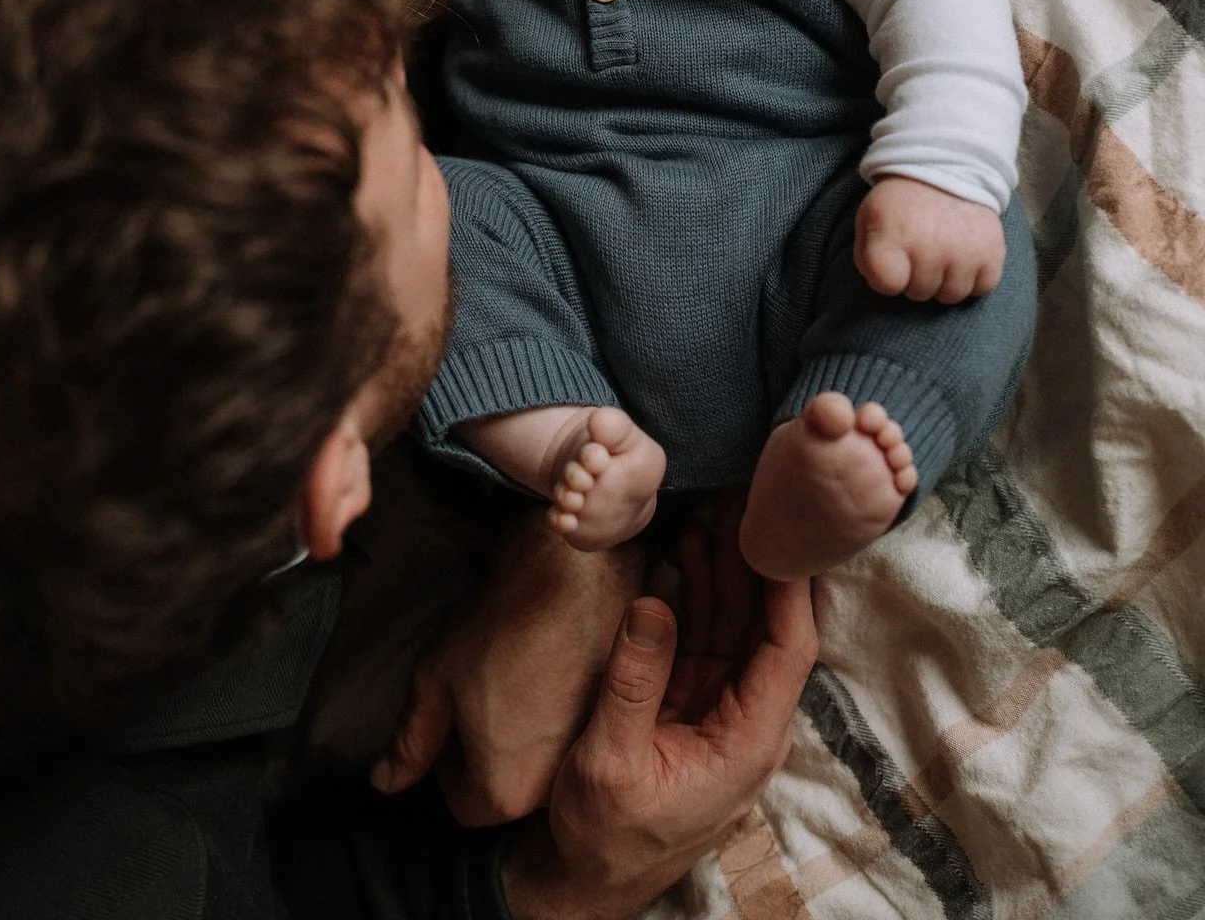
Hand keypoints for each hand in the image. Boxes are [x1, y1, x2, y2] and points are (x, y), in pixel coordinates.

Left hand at [372, 508, 642, 824]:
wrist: (577, 571)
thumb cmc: (502, 622)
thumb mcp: (436, 680)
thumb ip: (410, 740)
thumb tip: (387, 782)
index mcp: (506, 789)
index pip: (462, 801)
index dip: (445, 757)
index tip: (452, 711)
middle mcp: (556, 787)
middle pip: (505, 784)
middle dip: (486, 745)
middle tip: (479, 687)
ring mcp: (590, 751)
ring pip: (540, 757)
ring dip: (524, 728)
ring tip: (515, 669)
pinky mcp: (615, 717)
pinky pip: (575, 728)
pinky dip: (558, 706)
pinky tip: (548, 661)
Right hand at [502, 538, 815, 919]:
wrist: (587, 879)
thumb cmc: (604, 835)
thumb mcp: (610, 763)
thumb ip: (634, 684)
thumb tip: (654, 602)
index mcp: (746, 742)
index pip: (788, 651)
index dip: (788, 587)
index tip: (779, 528)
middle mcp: (746, 720)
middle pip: (766, 626)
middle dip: (756, 561)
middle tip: (742, 496)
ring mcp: (721, 708)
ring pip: (737, 624)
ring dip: (728, 568)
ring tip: (714, 508)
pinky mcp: (692, 701)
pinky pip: (706, 636)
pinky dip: (699, 591)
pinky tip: (689, 549)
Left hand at [855, 174, 1004, 301]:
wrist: (948, 167)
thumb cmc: (902, 202)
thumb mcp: (870, 217)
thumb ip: (866, 255)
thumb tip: (883, 286)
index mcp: (893, 235)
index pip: (887, 284)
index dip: (887, 278)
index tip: (892, 262)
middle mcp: (930, 246)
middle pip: (918, 293)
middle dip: (915, 278)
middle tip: (918, 250)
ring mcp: (964, 252)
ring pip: (950, 296)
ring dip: (944, 281)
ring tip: (941, 252)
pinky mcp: (993, 253)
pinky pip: (982, 288)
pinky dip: (974, 277)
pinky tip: (964, 255)